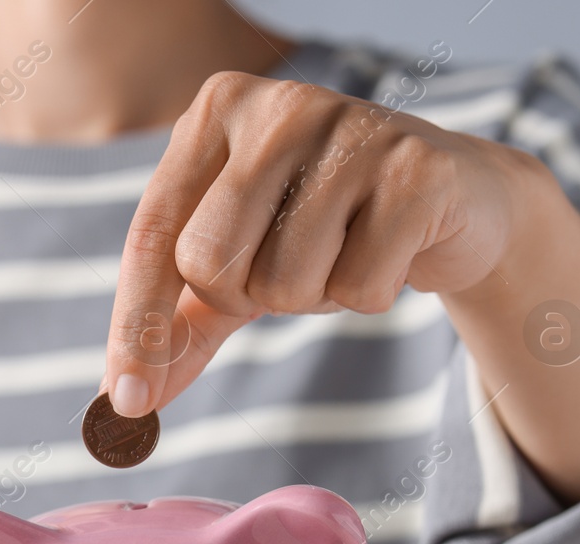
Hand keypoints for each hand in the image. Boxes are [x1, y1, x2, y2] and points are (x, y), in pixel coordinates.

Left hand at [103, 70, 527, 415]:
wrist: (456, 202)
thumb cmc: (325, 230)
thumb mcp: (237, 269)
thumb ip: (177, 326)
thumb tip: (123, 400)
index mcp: (214, 112)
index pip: (151, 235)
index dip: (135, 325)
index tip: (124, 399)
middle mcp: (277, 107)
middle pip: (209, 262)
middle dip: (245, 296)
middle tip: (286, 268)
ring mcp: (351, 129)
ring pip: (283, 283)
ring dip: (314, 295)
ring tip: (344, 251)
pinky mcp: (417, 169)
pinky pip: (357, 288)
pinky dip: (368, 294)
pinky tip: (389, 250)